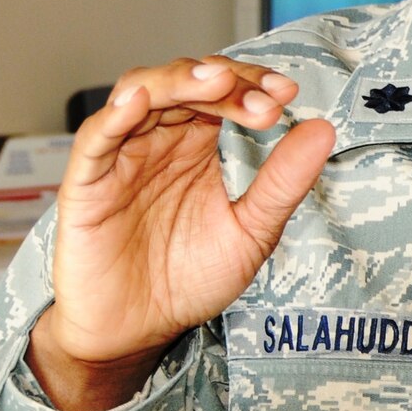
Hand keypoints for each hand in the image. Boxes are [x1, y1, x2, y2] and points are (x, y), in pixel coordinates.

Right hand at [27, 57, 335, 410]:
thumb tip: (323, 131)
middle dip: (226, 82)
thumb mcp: (251, 231)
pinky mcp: (87, 182)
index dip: (253, 85)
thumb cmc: (190, 278)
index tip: (286, 95)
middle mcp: (160, 139)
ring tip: (215, 82)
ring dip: (178, 81)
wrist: (140, 329)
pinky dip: (115, 115)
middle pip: (186, 82)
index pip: (224, 93)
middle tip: (263, 100)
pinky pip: (96, 138)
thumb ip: (282, 182)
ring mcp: (122, 156)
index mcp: (199, 143)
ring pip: (141, 93)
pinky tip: (141, 101)